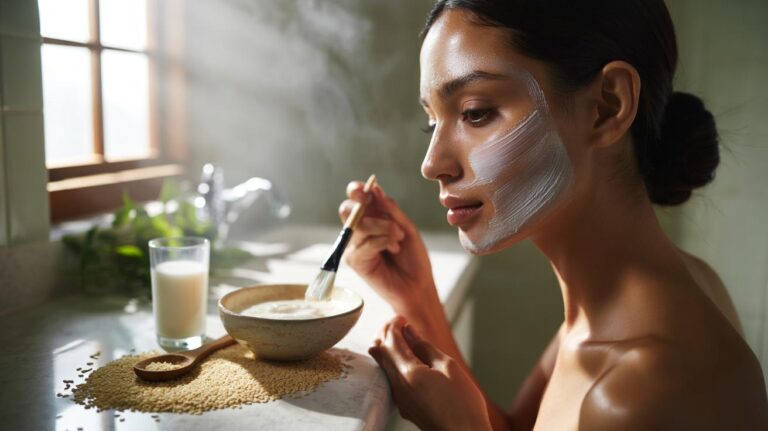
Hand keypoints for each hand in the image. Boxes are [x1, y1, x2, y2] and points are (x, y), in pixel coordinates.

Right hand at [339, 182, 437, 314]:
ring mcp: (355, 246)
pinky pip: (365, 243)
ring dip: (384, 227)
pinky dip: (382, 241)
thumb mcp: (407, 228)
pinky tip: (393, 249)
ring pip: (359, 225)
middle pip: (347, 210)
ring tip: (399, 238)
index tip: (364, 190)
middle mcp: (359, 231)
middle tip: (375, 205)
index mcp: (371, 219)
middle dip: (362, 204)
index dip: (356, 191)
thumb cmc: (413, 258)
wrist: (418, 285)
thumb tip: (375, 188)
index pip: (356, 200)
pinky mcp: (355, 261)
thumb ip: (391, 210)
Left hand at [369, 316, 492, 430]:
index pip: (390, 341)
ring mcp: (400, 399)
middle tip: (401, 325)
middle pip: (379, 352)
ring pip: (383, 366)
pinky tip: (411, 360)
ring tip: (406, 340)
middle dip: (386, 334)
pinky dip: (395, 363)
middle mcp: (398, 387)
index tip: (402, 318)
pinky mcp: (405, 407)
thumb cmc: (464, 403)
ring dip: (389, 348)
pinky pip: (392, 379)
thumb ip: (424, 347)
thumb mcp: (448, 367)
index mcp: (408, 374)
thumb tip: (408, 330)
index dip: (393, 325)